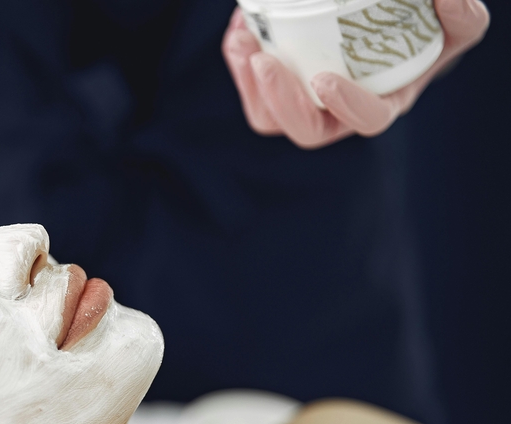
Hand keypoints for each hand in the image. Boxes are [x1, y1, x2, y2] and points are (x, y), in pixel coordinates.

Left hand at [221, 0, 489, 148]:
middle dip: (281, 101)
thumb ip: (463, 17)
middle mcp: (340, 113)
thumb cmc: (428, 25)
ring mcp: (305, 102)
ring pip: (270, 115)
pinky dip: (240, 59)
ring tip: (245, 41)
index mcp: (383, 102)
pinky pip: (252, 88)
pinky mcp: (279, 85)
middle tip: (265, 61)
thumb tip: (449, 0)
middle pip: (305, 130)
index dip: (346, 106)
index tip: (325, 80)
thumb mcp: (457, 24)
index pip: (367, 120)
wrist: (392, 19)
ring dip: (251, 84)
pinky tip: (242, 29)